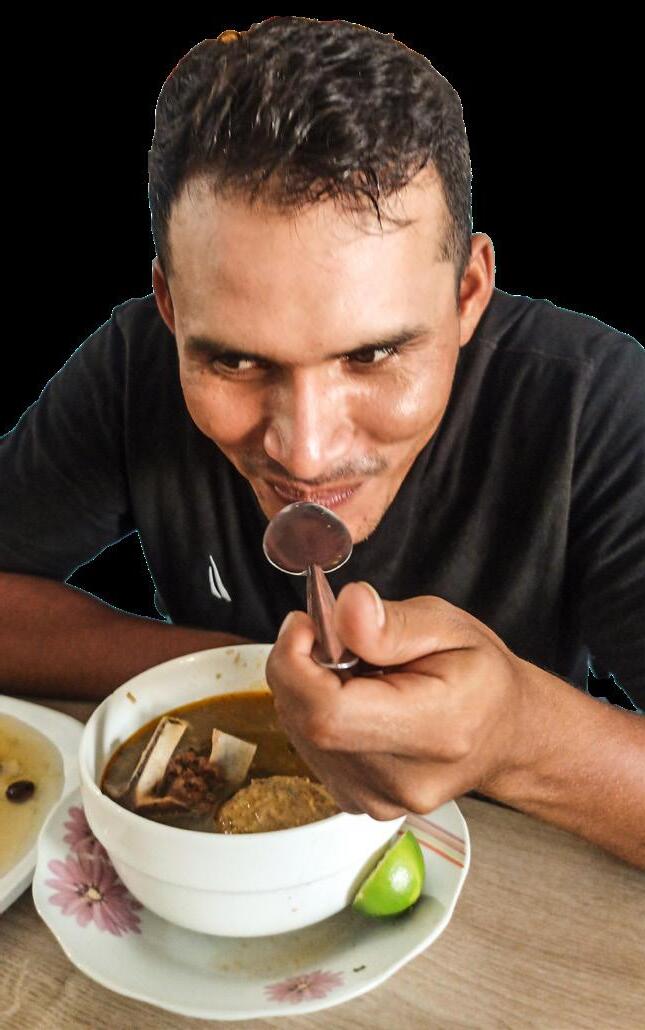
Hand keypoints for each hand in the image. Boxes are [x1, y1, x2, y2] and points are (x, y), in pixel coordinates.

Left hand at [265, 582, 532, 818]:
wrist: (506, 733)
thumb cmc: (482, 677)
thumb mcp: (449, 625)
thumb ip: (392, 621)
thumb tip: (347, 607)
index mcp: (434, 729)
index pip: (327, 712)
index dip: (295, 662)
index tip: (305, 624)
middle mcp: (403, 778)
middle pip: (305, 721)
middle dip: (301, 666)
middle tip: (336, 638)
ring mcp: (379, 799)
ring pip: (299, 732)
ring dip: (309, 690)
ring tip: (358, 673)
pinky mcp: (359, 802)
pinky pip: (309, 748)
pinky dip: (316, 714)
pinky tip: (355, 702)